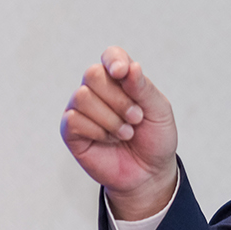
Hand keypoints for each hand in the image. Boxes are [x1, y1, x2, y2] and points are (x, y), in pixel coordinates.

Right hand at [61, 47, 178, 219]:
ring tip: (126, 132)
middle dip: (119, 99)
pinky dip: (98, 132)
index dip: (114, 60)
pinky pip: (74, 120)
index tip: (122, 72)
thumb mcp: (159, 111)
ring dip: (111, 118)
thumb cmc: (155, 138)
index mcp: (121, 81)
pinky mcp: (71, 131)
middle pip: (93, 74)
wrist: (149, 172)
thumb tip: (129, 67)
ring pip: (82, 96)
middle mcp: (97, 91)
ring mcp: (81, 109)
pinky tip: (109, 140)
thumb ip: (143, 88)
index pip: (110, 56)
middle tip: (136, 118)